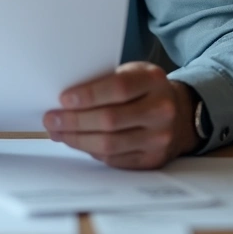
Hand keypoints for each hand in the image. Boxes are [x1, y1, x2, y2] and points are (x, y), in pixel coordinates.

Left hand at [43, 62, 198, 168]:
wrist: (180, 114)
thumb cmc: (145, 90)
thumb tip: (65, 100)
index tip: (63, 99)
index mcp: (154, 80)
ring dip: (78, 140)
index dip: (88, 95)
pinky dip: (92, 152)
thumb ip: (106, 81)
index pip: (118, 88)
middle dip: (75, 121)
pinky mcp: (153, 159)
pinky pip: (115, 160)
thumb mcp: (132, 73)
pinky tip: (78, 143)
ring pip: (110, 144)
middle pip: (110, 120)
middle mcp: (161, 109)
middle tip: (52, 119)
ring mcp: (159, 137)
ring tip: (58, 133)